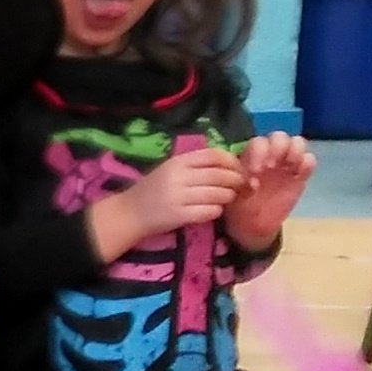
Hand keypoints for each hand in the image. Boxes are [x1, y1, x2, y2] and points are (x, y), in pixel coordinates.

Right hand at [95, 135, 242, 258]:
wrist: (129, 213)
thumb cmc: (153, 190)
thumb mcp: (170, 170)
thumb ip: (196, 165)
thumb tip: (231, 165)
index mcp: (178, 161)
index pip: (214, 155)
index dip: (233, 162)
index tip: (241, 170)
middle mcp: (178, 176)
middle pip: (220, 175)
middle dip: (237, 181)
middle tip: (242, 187)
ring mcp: (178, 196)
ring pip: (218, 194)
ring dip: (228, 197)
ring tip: (227, 199)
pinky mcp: (178, 215)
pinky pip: (210, 211)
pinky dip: (217, 211)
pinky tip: (213, 210)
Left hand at [228, 131, 314, 248]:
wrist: (253, 223)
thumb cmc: (240, 205)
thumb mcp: (235, 195)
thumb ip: (242, 185)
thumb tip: (254, 182)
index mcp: (251, 156)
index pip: (259, 142)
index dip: (260, 152)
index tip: (256, 171)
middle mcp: (270, 154)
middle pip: (280, 137)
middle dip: (278, 148)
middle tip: (272, 167)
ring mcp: (287, 163)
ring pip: (297, 142)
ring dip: (295, 151)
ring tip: (289, 168)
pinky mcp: (301, 175)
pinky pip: (309, 160)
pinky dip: (307, 163)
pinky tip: (299, 175)